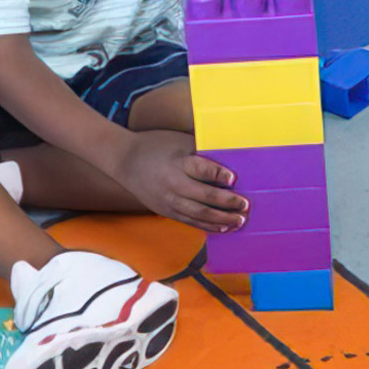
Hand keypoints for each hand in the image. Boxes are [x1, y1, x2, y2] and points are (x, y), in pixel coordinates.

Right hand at [113, 130, 247, 231]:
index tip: (234, 179)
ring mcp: (168, 200)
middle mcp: (173, 184)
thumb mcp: (179, 141)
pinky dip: (207, 226)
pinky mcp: (166, 211)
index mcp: (177, 162)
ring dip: (221, 219)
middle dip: (227, 203)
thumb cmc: (156, 145)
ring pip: (199, 214)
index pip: (201, 169)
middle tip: (245, 205)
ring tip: (239, 221)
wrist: (124, 160)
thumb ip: (202, 151)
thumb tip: (230, 157)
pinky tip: (222, 227)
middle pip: (204, 196)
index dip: (218, 174)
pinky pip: (190, 221)